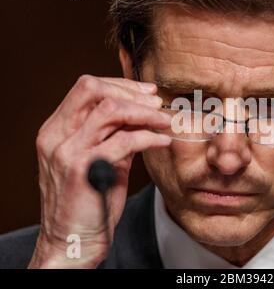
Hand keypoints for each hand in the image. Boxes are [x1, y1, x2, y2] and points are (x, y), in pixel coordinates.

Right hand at [28, 75, 171, 267]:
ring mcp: (67, 152)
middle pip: (92, 90)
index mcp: (56, 130)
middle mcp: (56, 136)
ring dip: (144, 112)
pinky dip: (148, 137)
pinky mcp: (83, 170)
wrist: (72, 240)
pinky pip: (123, 141)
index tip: (146, 92)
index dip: (119, 85)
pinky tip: (162, 141)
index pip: (86, 89)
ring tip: (164, 120)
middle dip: (130, 92)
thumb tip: (141, 115)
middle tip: (156, 103)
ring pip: (109, 111)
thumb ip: (113, 135)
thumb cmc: (88, 201)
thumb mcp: (99, 160)